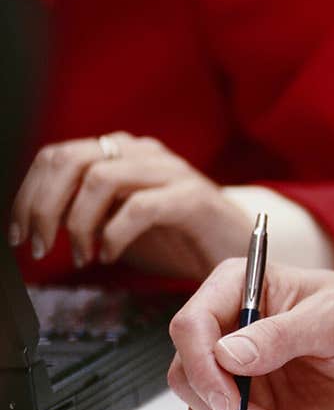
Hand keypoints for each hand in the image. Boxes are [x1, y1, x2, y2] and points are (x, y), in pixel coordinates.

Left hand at [8, 132, 252, 279]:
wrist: (237, 246)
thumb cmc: (179, 238)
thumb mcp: (120, 222)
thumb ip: (84, 214)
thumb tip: (35, 226)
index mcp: (122, 154)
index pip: (57, 156)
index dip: (27, 194)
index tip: (18, 233)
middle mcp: (143, 154)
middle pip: (71, 160)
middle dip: (43, 206)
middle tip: (40, 245)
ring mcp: (170, 172)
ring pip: (101, 179)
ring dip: (78, 223)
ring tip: (80, 255)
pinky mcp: (193, 198)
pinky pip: (140, 207)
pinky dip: (115, 234)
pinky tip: (111, 255)